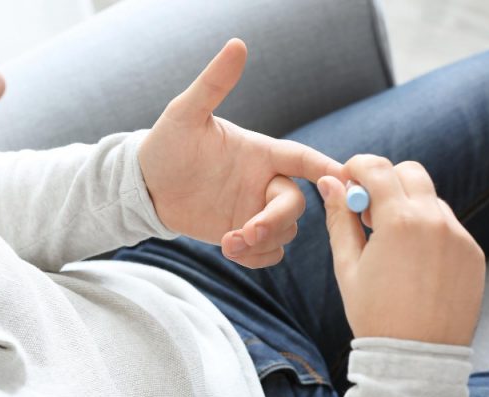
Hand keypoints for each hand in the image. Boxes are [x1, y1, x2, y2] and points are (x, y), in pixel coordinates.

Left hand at [139, 39, 341, 267]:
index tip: (343, 179)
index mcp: (260, 153)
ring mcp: (254, 209)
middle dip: (276, 221)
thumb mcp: (186, 113)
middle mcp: (263, 182)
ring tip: (229, 243)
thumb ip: (214, 83)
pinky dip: (258, 258)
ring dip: (263, 242)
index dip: (325, 168)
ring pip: (285, 233)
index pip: (303, 159)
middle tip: (245, 232)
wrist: (145, 186)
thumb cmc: (166, 144)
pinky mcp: (242, 234)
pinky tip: (231, 252)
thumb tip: (237, 44)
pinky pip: (268, 253)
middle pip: (296, 206)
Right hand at [317, 156, 484, 345]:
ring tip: (391, 244)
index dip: (357, 167)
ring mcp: (459, 237)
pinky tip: (414, 262)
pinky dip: (429, 230)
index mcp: (399, 221)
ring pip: (430, 199)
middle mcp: (435, 221)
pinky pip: (448, 226)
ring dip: (408, 207)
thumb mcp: (347, 265)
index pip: (377, 168)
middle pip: (410, 172)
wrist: (416, 359)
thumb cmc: (374, 314)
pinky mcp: (473, 254)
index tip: (348, 182)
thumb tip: (330, 183)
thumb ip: (339, 218)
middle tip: (369, 213)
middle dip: (386, 181)